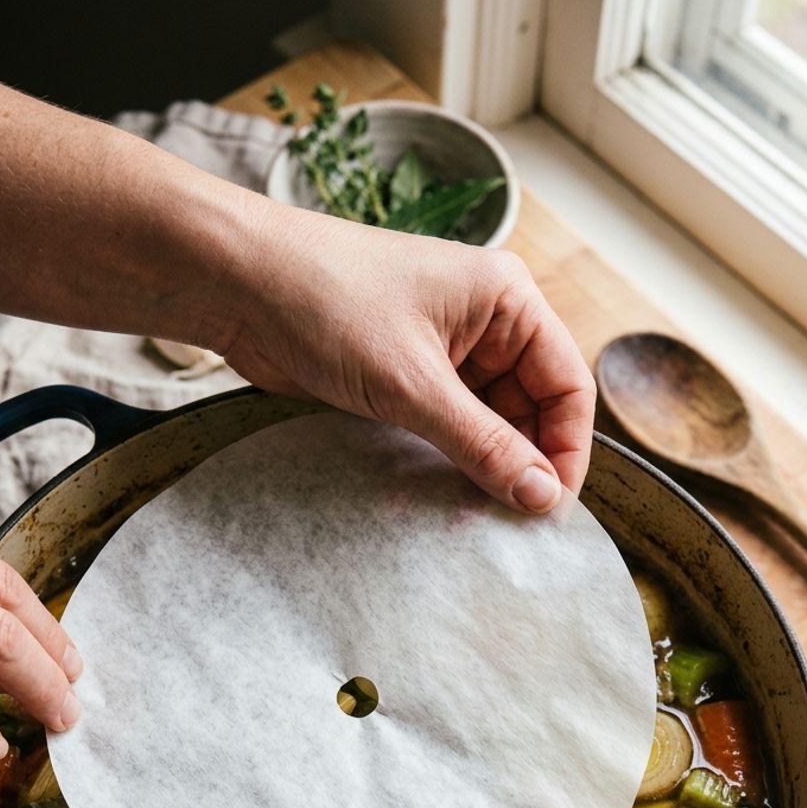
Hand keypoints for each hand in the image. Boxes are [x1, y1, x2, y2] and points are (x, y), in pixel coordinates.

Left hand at [222, 207, 595, 511]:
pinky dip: (449, 458)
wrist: (238, 285)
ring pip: (489, 422)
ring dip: (485, 465)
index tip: (550, 508)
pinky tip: (441, 493)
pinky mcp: (404, 375)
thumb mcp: (413, 384)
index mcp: (505, 300)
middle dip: (525, 462)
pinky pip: (447, 425)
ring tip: (473, 514)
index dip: (566, 449)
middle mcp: (483, 322)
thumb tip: (541, 496)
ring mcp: (443, 350)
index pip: (568, 384)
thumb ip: (482, 445)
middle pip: (533, 407)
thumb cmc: (325, 302)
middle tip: (510, 522)